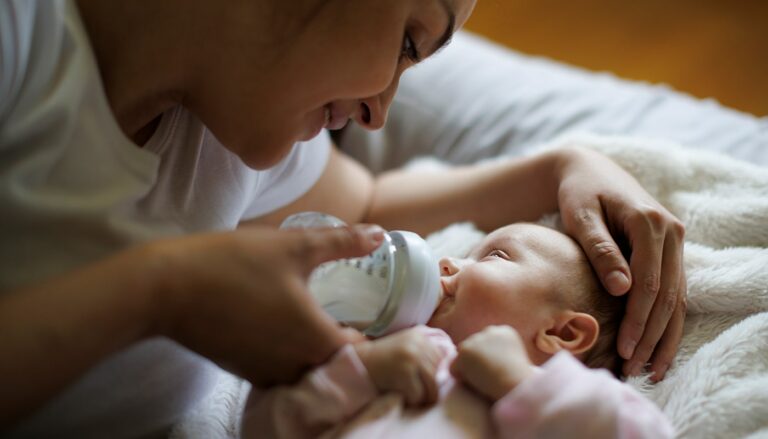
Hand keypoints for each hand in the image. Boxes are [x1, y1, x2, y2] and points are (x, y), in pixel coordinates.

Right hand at [146, 223, 384, 385]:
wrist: (165, 288)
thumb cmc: (233, 264)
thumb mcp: (295, 246)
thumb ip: (343, 242)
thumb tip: (380, 234)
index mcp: (317, 341)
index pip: (366, 351)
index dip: (378, 334)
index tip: (381, 313)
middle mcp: (296, 368)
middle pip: (338, 363)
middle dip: (350, 341)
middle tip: (356, 311)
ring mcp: (268, 374)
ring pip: (309, 368)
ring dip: (319, 348)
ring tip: (324, 316)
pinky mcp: (244, 371)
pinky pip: (282, 369)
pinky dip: (292, 353)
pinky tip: (286, 324)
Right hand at [354, 327, 446, 405]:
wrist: (358, 362)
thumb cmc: (382, 358)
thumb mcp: (405, 345)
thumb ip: (424, 351)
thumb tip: (450, 364)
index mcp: (420, 336)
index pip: (442, 360)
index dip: (434, 374)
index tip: (420, 379)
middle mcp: (418, 344)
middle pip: (439, 374)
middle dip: (430, 387)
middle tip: (415, 390)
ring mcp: (412, 357)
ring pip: (432, 386)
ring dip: (423, 396)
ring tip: (411, 394)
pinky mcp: (404, 372)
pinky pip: (418, 395)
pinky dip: (411, 400)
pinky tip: (401, 394)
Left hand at [450, 326, 534, 401]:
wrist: (515, 384)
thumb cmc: (518, 381)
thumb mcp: (515, 360)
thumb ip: (500, 354)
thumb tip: (485, 360)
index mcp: (505, 331)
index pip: (488, 341)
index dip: (488, 357)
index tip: (496, 368)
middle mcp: (490, 331)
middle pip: (474, 345)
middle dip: (476, 359)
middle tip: (486, 375)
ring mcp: (476, 339)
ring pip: (463, 356)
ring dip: (468, 367)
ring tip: (481, 380)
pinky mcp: (465, 350)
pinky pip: (454, 368)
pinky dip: (460, 377)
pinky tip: (474, 383)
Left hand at [556, 147, 685, 379]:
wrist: (590, 170)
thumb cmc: (579, 193)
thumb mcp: (581, 216)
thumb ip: (600, 249)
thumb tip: (622, 289)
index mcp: (649, 222)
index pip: (649, 281)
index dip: (638, 318)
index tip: (625, 348)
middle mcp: (670, 232)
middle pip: (668, 295)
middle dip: (652, 336)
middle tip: (634, 368)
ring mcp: (675, 241)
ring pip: (678, 297)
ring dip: (665, 336)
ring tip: (650, 370)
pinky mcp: (670, 251)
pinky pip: (675, 291)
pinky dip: (667, 321)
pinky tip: (658, 348)